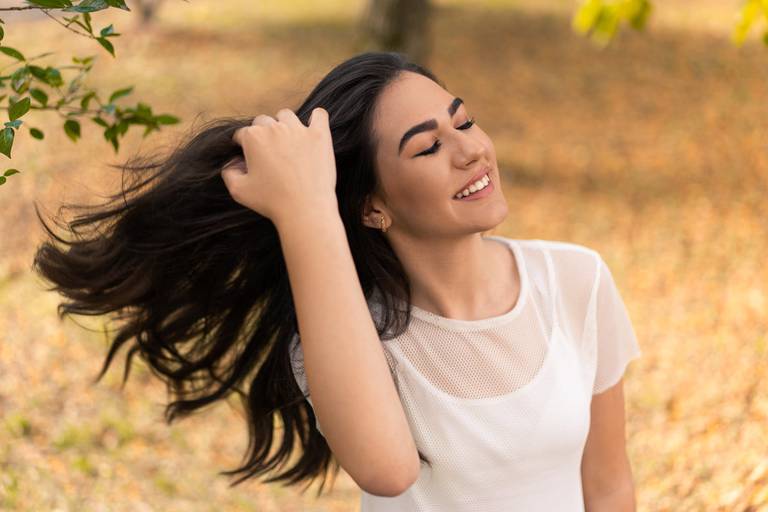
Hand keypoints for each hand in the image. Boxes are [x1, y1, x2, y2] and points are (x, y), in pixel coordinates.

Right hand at [221, 107, 337, 222]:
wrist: (305, 209)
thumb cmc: (272, 201)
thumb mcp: (238, 190)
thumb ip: (228, 172)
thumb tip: (232, 162)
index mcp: (253, 137)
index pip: (242, 134)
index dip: (244, 146)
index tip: (250, 158)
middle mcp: (275, 128)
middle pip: (263, 121)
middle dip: (263, 135)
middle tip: (270, 153)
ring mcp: (299, 130)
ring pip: (286, 116)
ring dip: (284, 125)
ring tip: (288, 143)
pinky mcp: (320, 135)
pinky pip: (319, 115)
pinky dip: (316, 118)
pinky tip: (312, 129)